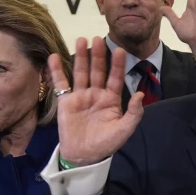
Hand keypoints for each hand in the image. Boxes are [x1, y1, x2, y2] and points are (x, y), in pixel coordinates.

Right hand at [50, 37, 143, 166]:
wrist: (84, 155)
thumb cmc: (106, 144)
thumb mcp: (124, 130)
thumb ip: (134, 113)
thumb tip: (140, 94)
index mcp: (112, 100)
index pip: (116, 78)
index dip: (118, 65)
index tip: (121, 50)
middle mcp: (96, 94)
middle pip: (97, 71)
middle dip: (99, 55)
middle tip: (98, 38)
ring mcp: (81, 96)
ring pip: (81, 72)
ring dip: (81, 57)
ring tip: (81, 40)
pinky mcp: (65, 101)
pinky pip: (61, 83)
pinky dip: (57, 70)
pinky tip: (55, 56)